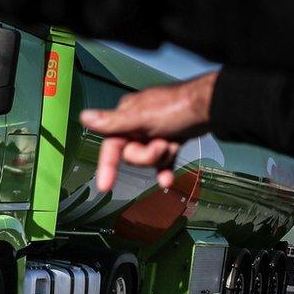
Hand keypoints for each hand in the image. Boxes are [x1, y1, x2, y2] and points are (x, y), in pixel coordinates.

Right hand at [80, 72, 217, 191]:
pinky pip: (162, 160)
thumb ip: (112, 122)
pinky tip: (167, 181)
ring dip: (160, 157)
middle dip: (147, 155)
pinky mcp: (170, 138)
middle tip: (161, 144)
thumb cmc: (175, 108)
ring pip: (148, 158)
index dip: (106, 165)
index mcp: (126, 116)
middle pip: (132, 154)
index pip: (110, 145)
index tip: (104, 187)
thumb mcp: (140, 118)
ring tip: (171, 144)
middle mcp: (137, 123)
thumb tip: (83, 117)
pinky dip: (164, 168)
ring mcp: (154, 131)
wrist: (210, 107)